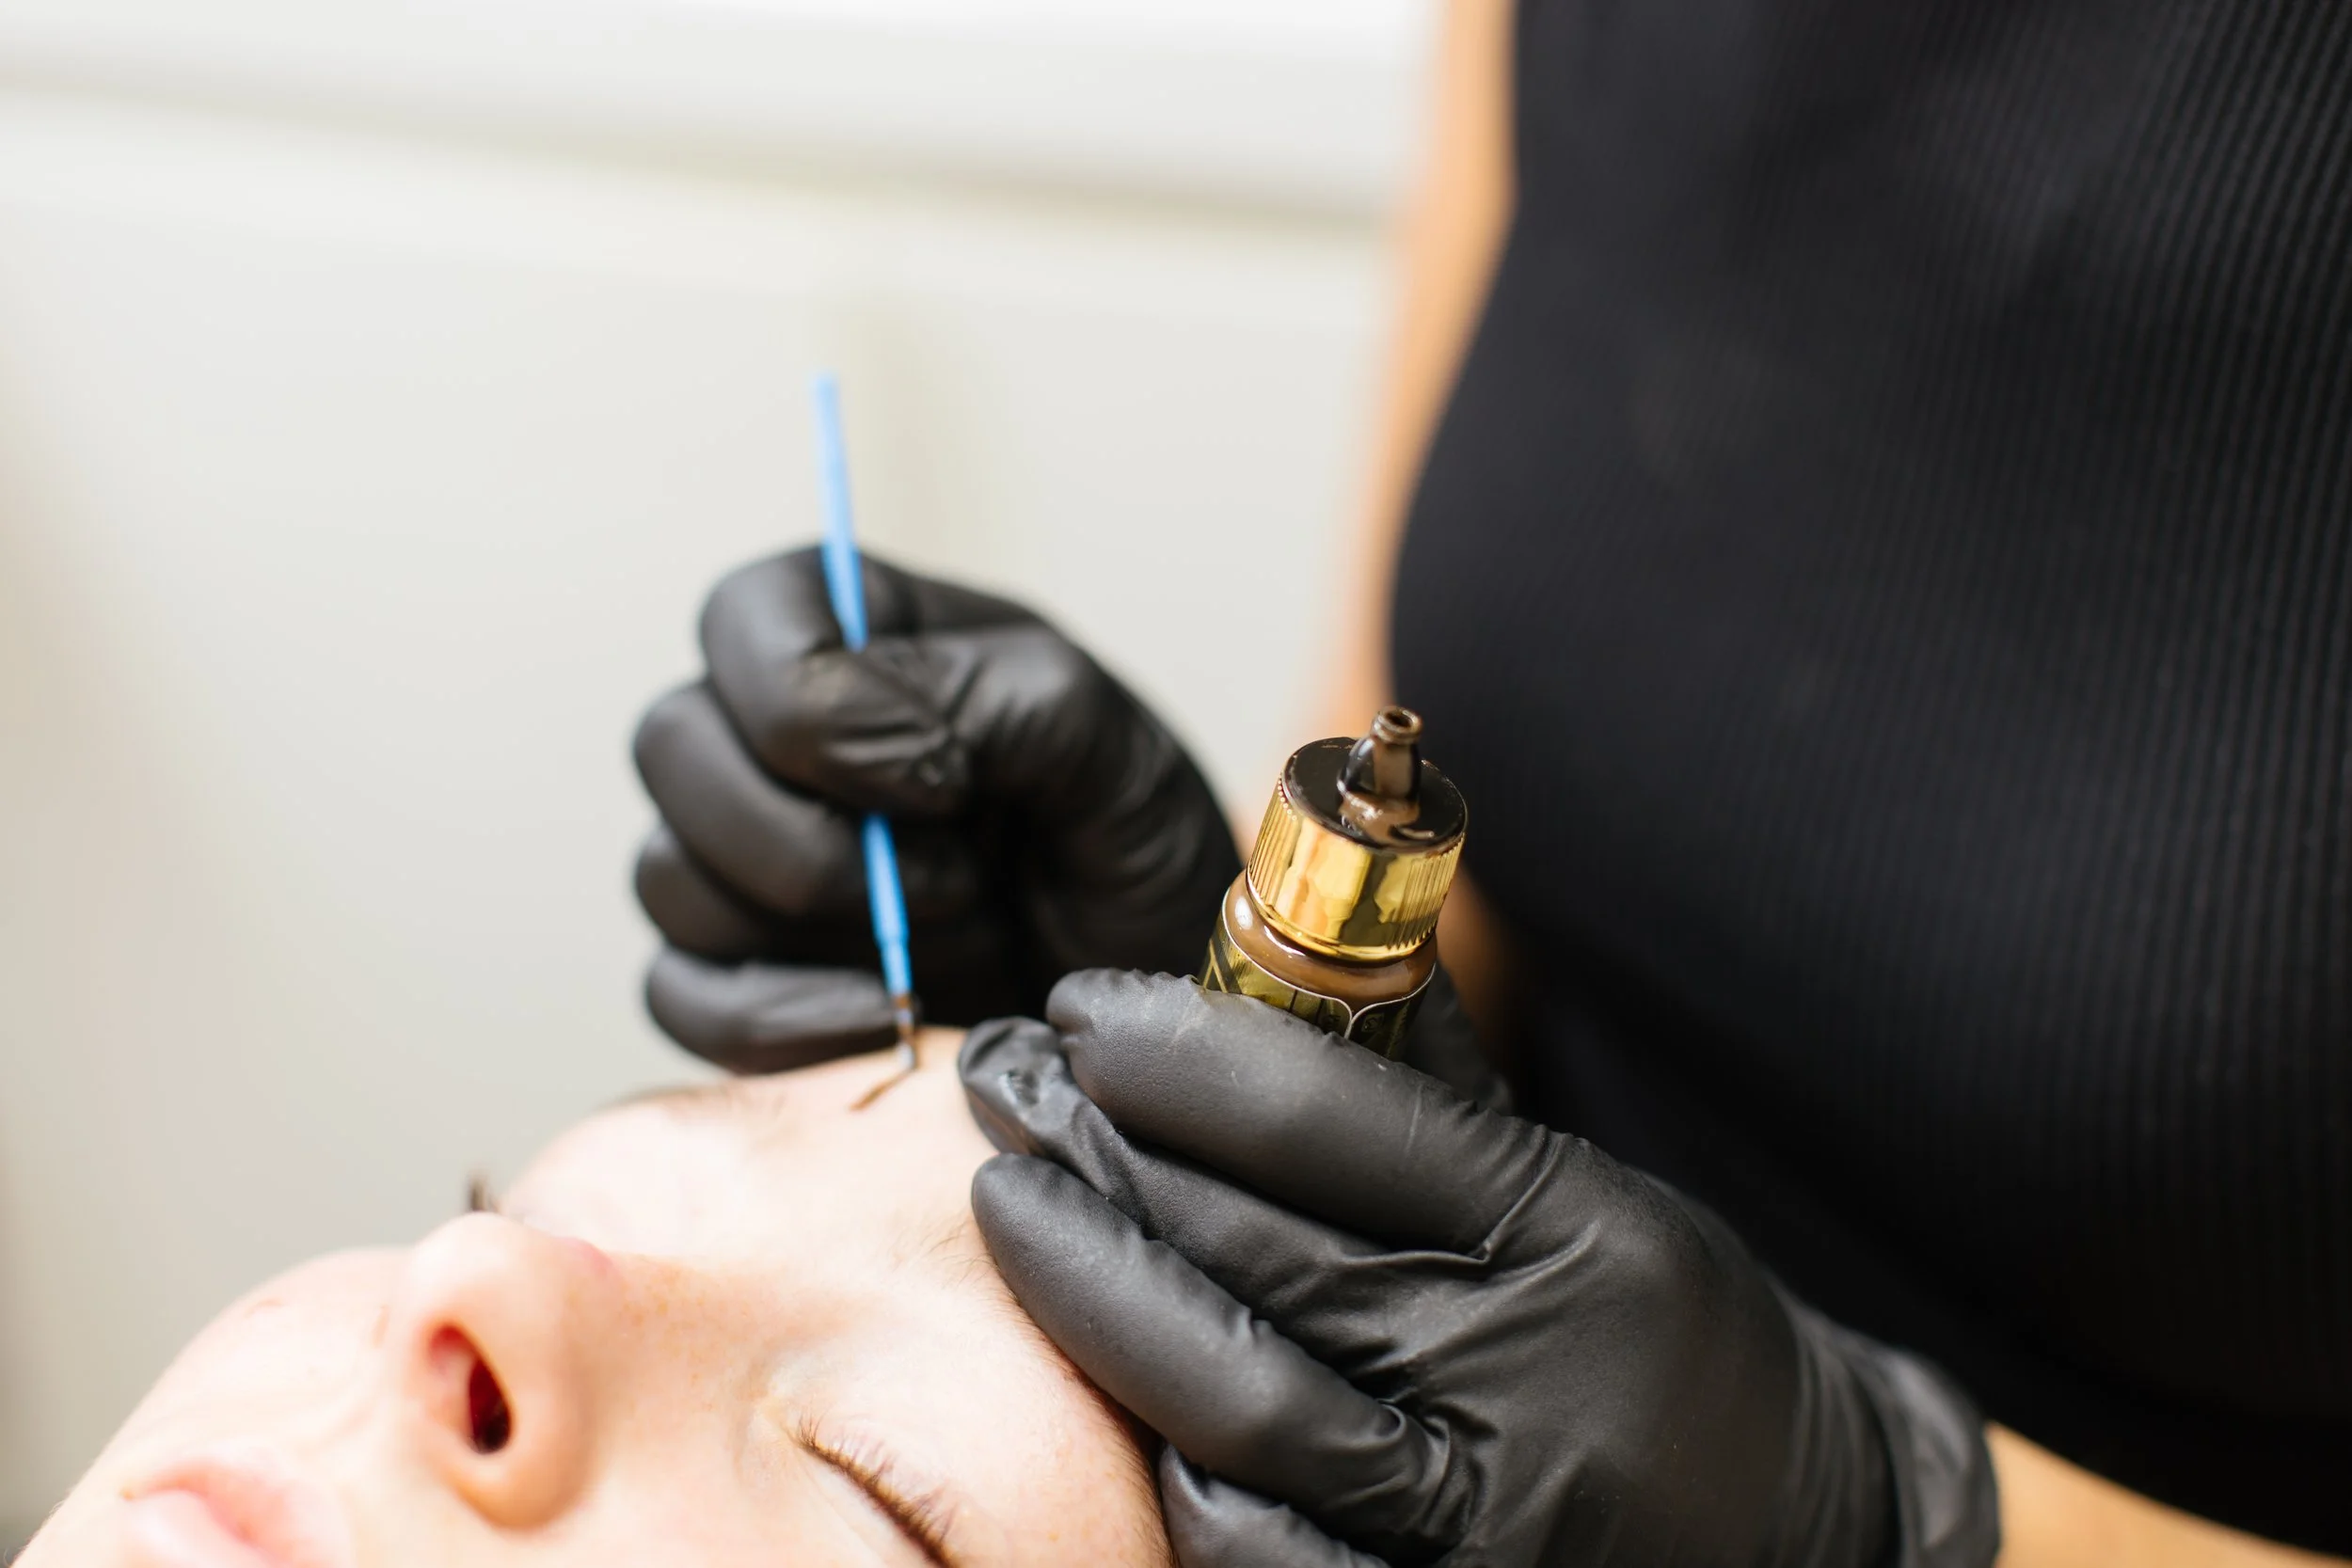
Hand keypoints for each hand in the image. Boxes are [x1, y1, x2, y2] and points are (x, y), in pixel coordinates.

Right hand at [631, 549, 1238, 1071]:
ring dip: (823, 925)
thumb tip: (843, 721)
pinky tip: (889, 1015)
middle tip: (956, 876)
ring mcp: (738, 859)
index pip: (745, 617)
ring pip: (668, 877)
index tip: (949, 781)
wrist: (1147, 981)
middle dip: (810, 836)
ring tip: (956, 932)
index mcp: (851, 632)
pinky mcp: (736, 977)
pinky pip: (685, 999)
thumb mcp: (1100, 738)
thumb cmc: (1124, 836)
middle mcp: (769, 737)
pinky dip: (786, 1021)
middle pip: (672, 746)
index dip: (816, 706)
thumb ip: (983, 692)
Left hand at [959, 971, 1999, 1567]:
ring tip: (1011, 1206)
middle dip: (1106, 1153)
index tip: (1085, 1010)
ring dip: (1100, 1296)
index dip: (1188, 1056)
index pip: (1345, 1122)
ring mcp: (1481, 1526)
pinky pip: (1257, 1553)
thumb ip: (1432, 1087)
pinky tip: (1100, 1383)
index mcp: (1578, 1237)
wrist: (1805, 1537)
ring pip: (1241, 1400)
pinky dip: (1170, 1464)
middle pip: (1267, 1248)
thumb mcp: (1590, 1190)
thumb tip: (1273, 949)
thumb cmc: (1669, 1342)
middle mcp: (1532, 1382)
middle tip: (1005, 1087)